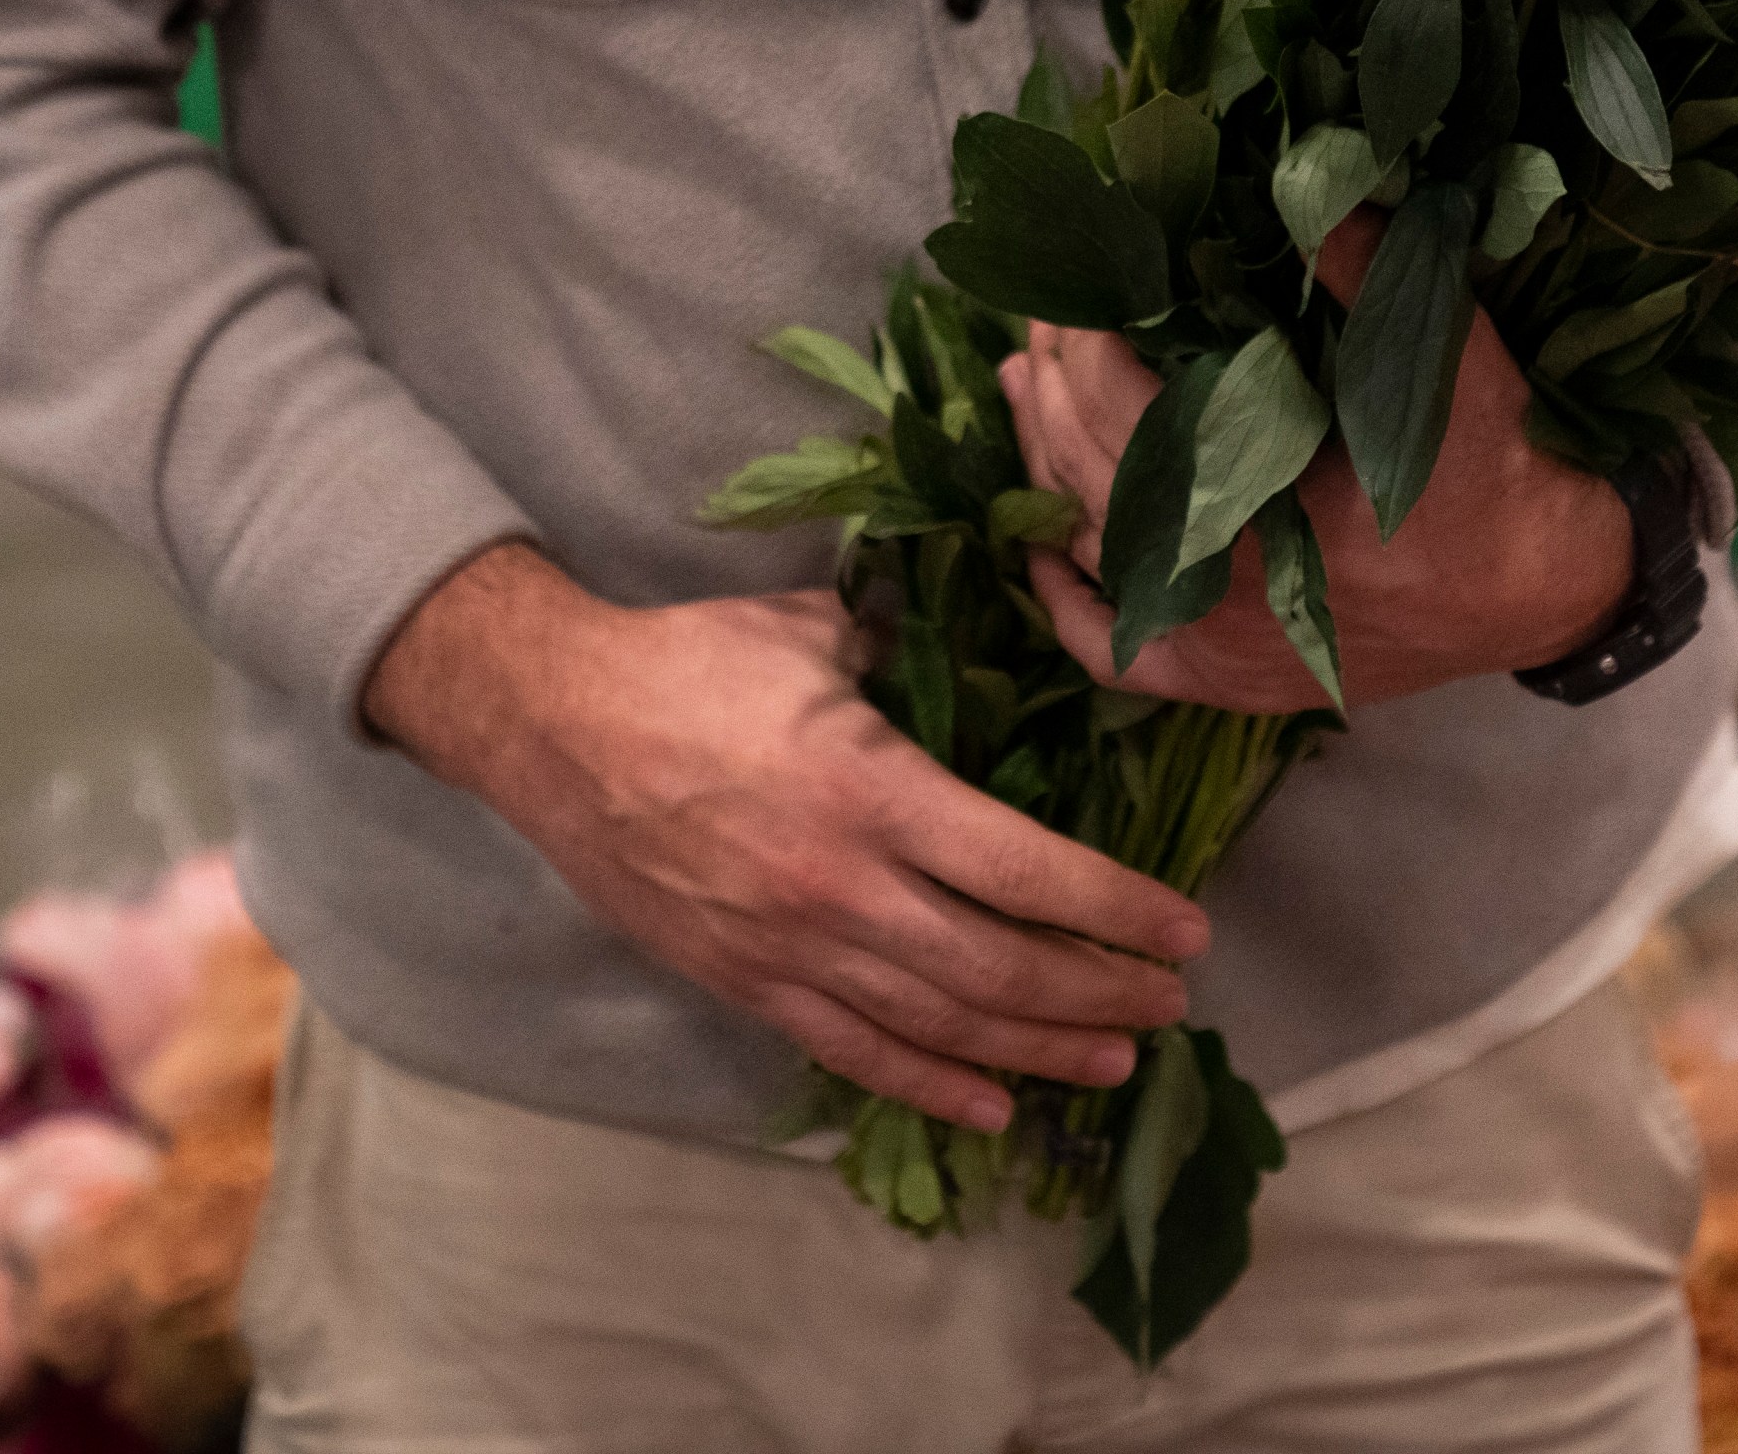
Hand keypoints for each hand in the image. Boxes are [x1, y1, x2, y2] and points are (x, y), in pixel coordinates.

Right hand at [365, 544, 1210, 1130]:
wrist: (552, 722)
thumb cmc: (690, 662)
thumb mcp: (816, 632)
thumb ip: (911, 653)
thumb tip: (990, 647)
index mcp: (873, 790)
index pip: (1027, 872)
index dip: (1117, 911)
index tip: (1185, 933)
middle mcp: (842, 887)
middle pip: (1000, 967)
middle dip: (1099, 993)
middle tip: (1169, 1004)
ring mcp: (790, 948)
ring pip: (940, 1025)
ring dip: (1036, 1050)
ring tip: (1115, 1058)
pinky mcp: (744, 982)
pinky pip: (853, 1052)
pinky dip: (930, 1086)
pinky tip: (991, 1105)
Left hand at [997, 211, 1629, 713]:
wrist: (1543, 590)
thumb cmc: (1494, 473)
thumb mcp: (1452, 363)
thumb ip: (1373, 278)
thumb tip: (1311, 187)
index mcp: (1261, 514)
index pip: (1125, 415)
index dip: (1084, 343)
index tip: (1075, 282)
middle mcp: (1220, 592)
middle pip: (1087, 475)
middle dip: (1053, 384)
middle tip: (1042, 313)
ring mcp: (1212, 646)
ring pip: (1087, 548)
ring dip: (1040, 460)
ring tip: (1023, 382)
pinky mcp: (1220, 681)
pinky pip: (1108, 647)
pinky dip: (1062, 596)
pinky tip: (1039, 544)